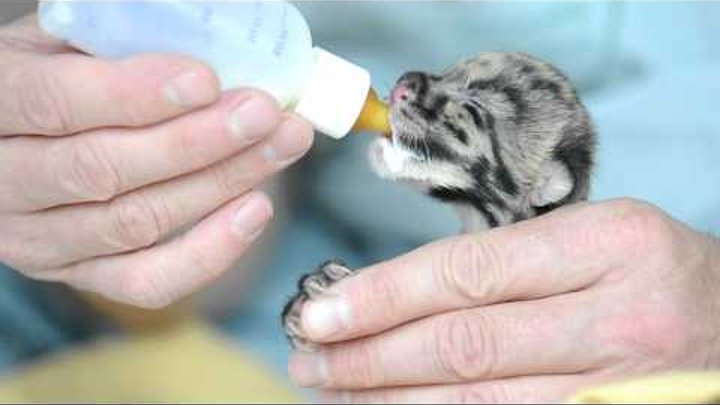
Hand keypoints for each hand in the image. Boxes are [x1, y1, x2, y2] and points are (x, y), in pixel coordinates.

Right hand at [0, 15, 312, 307]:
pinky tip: (256, 210)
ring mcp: (38, 239)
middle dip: (197, 142)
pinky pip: (146, 280)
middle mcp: (3, 182)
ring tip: (280, 145)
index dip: (134, 94)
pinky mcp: (79, 273)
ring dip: (220, 184)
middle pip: (104, 169)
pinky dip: (208, 252)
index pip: (55, 102)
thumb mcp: (63, 43)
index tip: (206, 81)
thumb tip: (205, 47)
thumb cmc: (56, 79)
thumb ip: (112, 44)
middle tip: (263, 113)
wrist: (20, 143)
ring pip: (135, 222)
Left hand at [288, 199, 719, 402]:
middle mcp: (617, 317)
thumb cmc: (648, 270)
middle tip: (309, 356)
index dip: (384, 295)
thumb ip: (506, 261)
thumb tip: (395, 292)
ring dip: (390, 397)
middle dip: (371, 354)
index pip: (469, 271)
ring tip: (333, 388)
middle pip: (464, 344)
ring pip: (476, 402)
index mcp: (608, 244)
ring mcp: (617, 386)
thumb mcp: (591, 238)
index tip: (321, 310)